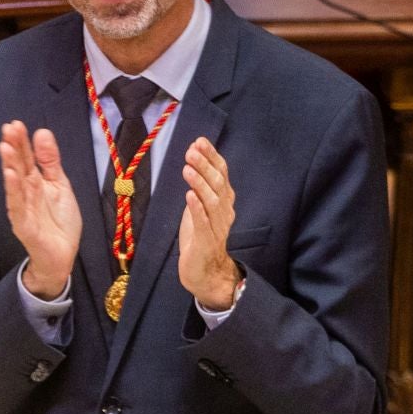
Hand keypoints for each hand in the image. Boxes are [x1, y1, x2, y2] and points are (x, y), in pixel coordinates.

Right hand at [0, 121, 81, 299]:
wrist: (62, 255)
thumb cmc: (59, 221)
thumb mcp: (60, 185)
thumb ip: (50, 161)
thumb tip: (42, 132)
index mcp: (34, 182)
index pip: (26, 158)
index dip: (21, 142)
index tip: (15, 124)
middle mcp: (25, 193)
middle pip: (18, 167)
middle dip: (13, 148)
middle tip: (8, 128)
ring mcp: (22, 208)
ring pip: (14, 184)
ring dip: (9, 165)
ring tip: (5, 147)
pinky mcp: (23, 225)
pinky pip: (16, 206)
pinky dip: (13, 191)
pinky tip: (10, 176)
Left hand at [177, 137, 240, 309]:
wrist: (205, 272)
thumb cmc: (200, 237)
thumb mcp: (199, 207)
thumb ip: (200, 187)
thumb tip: (195, 160)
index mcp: (224, 201)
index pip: (221, 174)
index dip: (211, 157)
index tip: (199, 141)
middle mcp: (224, 211)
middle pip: (217, 184)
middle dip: (204, 166)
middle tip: (191, 151)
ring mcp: (216, 226)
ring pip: (211, 201)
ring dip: (200, 183)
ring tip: (188, 168)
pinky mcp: (205, 241)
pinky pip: (203, 223)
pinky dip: (197, 209)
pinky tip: (189, 196)